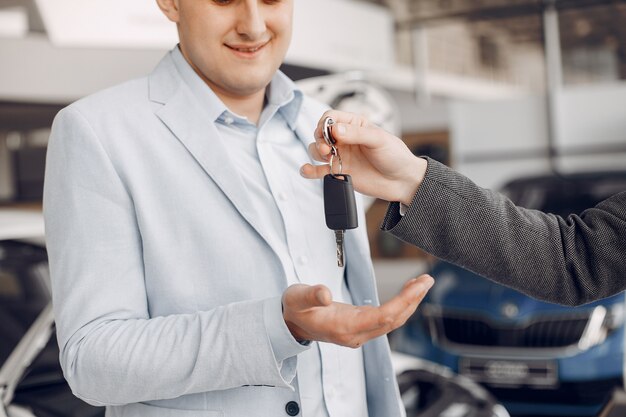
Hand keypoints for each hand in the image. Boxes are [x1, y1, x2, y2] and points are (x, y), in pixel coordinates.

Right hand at [282, 275, 433, 347]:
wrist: (289, 324)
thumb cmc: (294, 308)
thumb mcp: (297, 297)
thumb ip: (311, 294)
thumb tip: (325, 294)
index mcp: (344, 328)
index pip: (383, 316)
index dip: (403, 301)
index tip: (418, 285)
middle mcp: (355, 334)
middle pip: (393, 320)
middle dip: (413, 300)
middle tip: (428, 280)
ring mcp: (359, 333)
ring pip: (392, 321)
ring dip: (409, 302)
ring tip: (422, 283)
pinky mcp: (360, 327)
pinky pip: (386, 318)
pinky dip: (400, 305)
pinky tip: (407, 292)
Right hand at [300, 110, 427, 205]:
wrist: (402, 181)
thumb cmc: (395, 156)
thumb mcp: (379, 139)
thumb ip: (356, 134)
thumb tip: (336, 130)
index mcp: (355, 125)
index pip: (331, 117)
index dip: (325, 124)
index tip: (329, 133)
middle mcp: (345, 140)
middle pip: (320, 134)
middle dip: (320, 139)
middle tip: (328, 149)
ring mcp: (341, 156)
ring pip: (317, 150)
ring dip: (316, 153)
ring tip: (327, 158)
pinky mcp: (339, 172)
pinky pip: (319, 170)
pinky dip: (310, 170)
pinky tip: (308, 170)